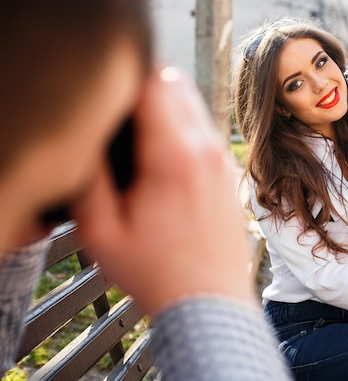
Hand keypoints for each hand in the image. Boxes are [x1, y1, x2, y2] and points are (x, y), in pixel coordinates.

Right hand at [72, 68, 255, 316]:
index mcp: (174, 156)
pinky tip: (160, 162)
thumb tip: (86, 136)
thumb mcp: (102, 232)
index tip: (105, 99)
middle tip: (116, 118)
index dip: (123, 78)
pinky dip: (181, 129)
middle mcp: (206, 148)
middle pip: (174, 82)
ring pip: (192, 103)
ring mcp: (223, 159)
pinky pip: (203, 129)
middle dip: (142, 87)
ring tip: (137, 143)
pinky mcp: (228, 171)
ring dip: (163, 107)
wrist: (211, 301)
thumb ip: (88, 176)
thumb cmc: (158, 273)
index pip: (153, 81)